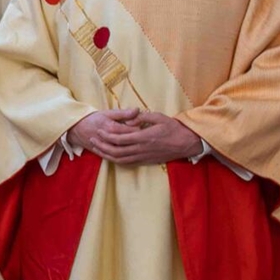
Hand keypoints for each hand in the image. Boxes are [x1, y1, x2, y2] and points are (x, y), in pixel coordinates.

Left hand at [69, 109, 201, 164]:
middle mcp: (141, 149)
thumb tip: (129, 118)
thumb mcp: (159, 117)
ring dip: (106, 154)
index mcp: (144, 137)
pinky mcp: (145, 161)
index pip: (120, 138)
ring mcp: (143, 157)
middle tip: (92, 139)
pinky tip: (109, 156)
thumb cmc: (174, 128)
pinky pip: (127, 163)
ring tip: (96, 148)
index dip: (107, 136)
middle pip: (116, 150)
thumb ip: (142, 117)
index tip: (98, 130)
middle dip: (102, 145)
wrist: (187, 143)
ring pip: (119, 159)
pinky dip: (115, 160)